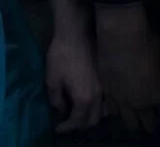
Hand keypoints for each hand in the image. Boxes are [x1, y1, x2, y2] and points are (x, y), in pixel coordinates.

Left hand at [45, 8, 104, 131]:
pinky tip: (90, 101)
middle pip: (93, 121)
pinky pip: (108, 101)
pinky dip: (100, 107)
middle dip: (80, 125)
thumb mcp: (52, 79)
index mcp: (83, 99)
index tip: (58, 127)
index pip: (77, 122)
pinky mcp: (107, 79)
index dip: (66, 127)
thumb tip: (62, 109)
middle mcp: (98, 97)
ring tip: (80, 113)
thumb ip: (56, 99)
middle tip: (68, 122)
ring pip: (103, 112)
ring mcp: (106, 88)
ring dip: (92, 117)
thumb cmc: (61, 55)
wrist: (76, 33)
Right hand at [94, 5, 159, 134]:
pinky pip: (110, 107)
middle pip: (144, 120)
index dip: (158, 102)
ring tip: (128, 117)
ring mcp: (121, 99)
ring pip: (125, 118)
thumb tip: (158, 70)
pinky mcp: (105, 92)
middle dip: (145, 122)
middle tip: (145, 125)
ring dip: (128, 117)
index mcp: (157, 95)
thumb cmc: (147, 44)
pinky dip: (113, 108)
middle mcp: (140, 103)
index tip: (157, 101)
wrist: (121, 37)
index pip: (159, 105)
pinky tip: (114, 108)